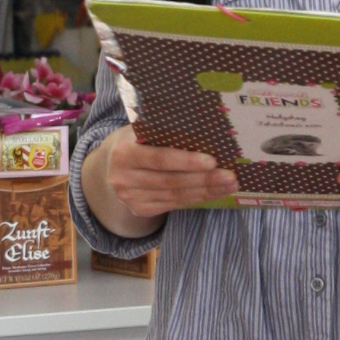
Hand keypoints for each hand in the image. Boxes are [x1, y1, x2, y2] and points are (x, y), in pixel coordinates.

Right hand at [83, 125, 236, 236]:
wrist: (109, 164)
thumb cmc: (134, 140)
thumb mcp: (140, 129)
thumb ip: (163, 132)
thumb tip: (206, 130)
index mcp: (124, 153)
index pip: (160, 159)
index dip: (187, 161)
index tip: (213, 161)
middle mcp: (123, 179)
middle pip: (171, 181)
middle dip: (205, 180)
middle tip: (231, 176)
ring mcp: (130, 198)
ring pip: (175, 196)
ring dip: (205, 191)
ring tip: (229, 184)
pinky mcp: (139, 210)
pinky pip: (173, 205)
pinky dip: (195, 198)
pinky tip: (213, 192)